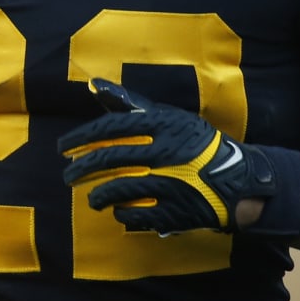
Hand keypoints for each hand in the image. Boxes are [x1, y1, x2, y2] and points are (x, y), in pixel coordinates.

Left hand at [59, 79, 281, 234]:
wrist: (236, 180)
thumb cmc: (196, 144)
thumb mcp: (169, 117)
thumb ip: (131, 105)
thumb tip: (94, 86)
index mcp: (162, 125)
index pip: (110, 128)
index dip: (82, 138)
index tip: (63, 148)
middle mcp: (164, 152)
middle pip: (110, 160)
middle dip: (82, 169)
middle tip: (68, 175)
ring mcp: (169, 183)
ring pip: (119, 189)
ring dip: (99, 196)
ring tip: (92, 198)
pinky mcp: (174, 211)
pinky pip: (136, 214)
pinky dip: (122, 213)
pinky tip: (118, 210)